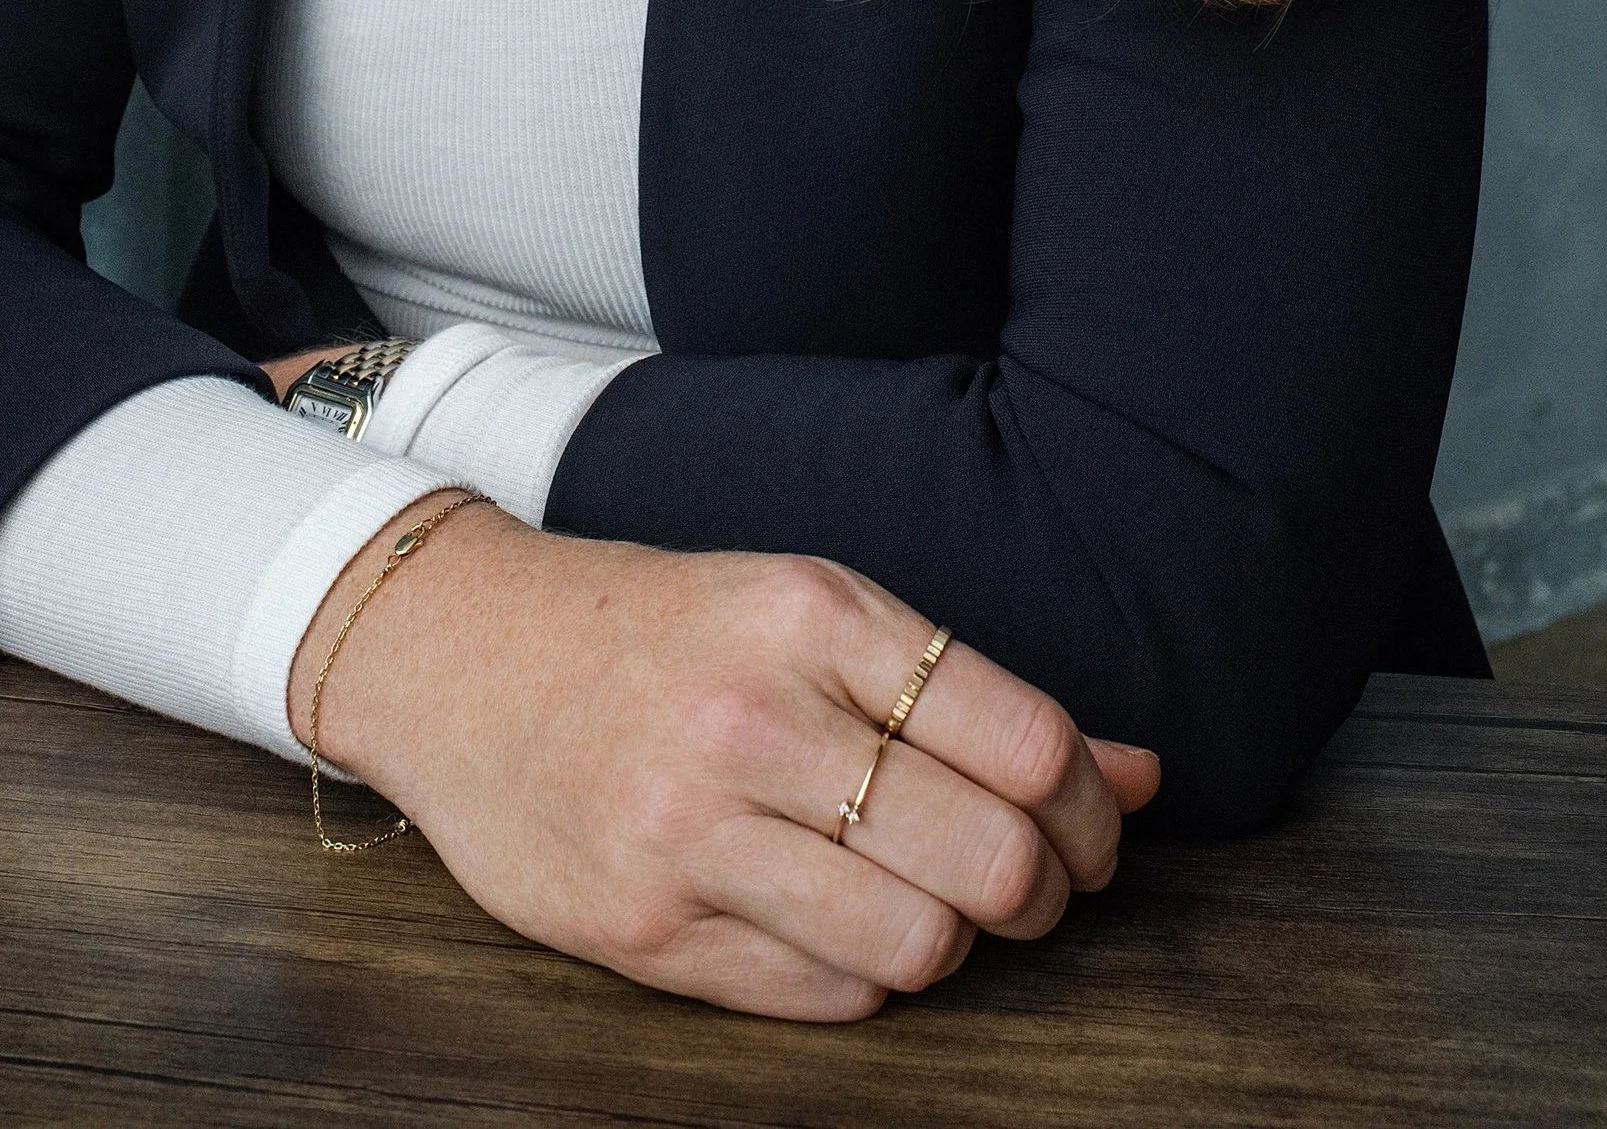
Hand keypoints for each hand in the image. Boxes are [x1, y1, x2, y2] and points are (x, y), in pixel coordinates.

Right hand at [292, 506, 1160, 1021]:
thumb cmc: (662, 630)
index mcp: (812, 614)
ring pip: (919, 942)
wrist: (459, 655)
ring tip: (933, 905)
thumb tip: (1148, 774)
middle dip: (1044, 892)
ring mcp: (692, 827)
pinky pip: (828, 993)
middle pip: (992, 857)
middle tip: (1034, 885)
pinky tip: (842, 924)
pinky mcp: (644, 925)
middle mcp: (756, 715)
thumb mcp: (811, 613)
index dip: (1095, 810)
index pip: (1027, 740)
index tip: (1097, 828)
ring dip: (956, 942)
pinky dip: (867, 974)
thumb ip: (972, 694)